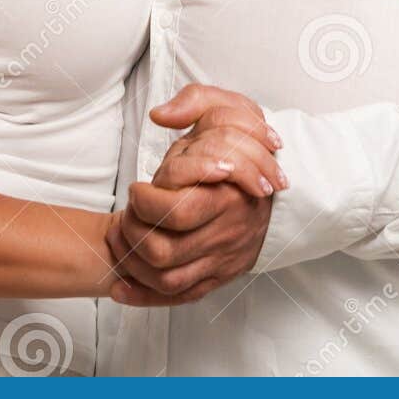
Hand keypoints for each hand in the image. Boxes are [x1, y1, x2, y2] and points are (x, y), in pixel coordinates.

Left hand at [108, 82, 285, 305]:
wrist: (278, 179)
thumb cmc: (243, 145)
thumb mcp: (224, 107)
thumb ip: (192, 102)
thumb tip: (160, 114)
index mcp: (229, 193)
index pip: (177, 210)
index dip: (146, 201)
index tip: (136, 187)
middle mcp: (227, 232)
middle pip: (166, 250)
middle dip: (134, 232)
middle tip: (127, 212)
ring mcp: (223, 258)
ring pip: (169, 278)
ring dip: (134, 264)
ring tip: (120, 238)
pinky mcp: (218, 275)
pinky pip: (180, 296)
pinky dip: (146, 296)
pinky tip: (120, 288)